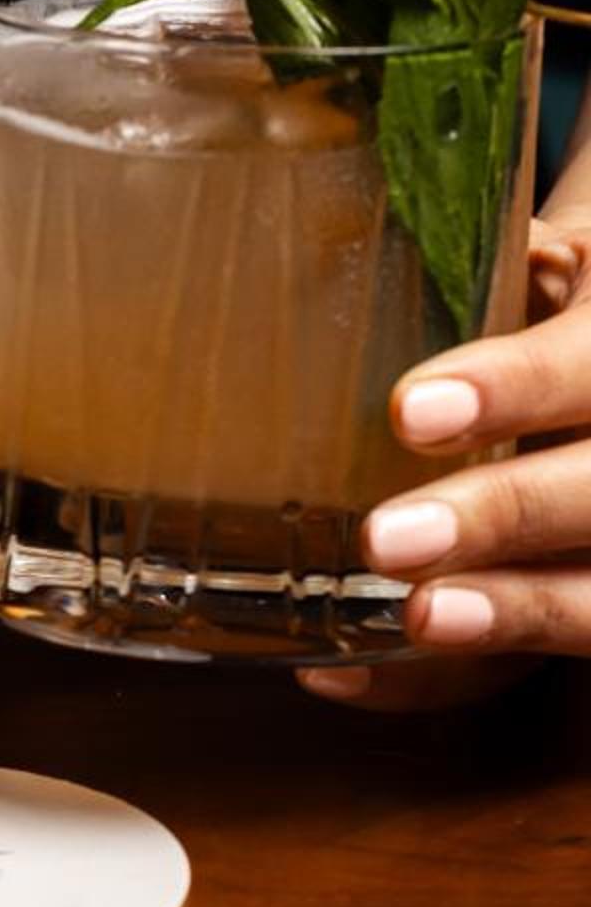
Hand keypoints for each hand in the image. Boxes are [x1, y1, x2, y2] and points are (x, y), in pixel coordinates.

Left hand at [299, 196, 590, 710]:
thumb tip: (341, 228)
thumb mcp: (545, 266)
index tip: (411, 410)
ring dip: (511, 612)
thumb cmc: (554, 311)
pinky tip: (351, 669)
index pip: (589, 366)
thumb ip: (483, 266)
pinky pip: (551, 656)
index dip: (513, 388)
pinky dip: (447, 679)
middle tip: (385, 538)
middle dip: (504, 517)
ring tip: (416, 620)